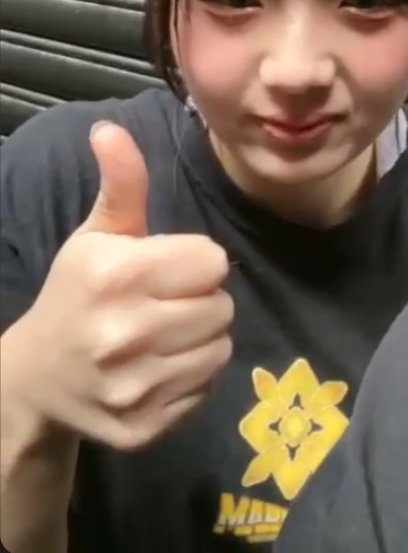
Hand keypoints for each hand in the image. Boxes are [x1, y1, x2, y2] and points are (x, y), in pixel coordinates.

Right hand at [13, 122, 232, 450]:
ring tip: (166, 334)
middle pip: (221, 306)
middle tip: (167, 303)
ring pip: (220, 348)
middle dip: (201, 299)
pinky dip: (191, 377)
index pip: (212, 261)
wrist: (36, 378)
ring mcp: (133, 387)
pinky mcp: (143, 428)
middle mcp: (124, 333)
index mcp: (116, 274)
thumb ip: (119, 184)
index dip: (195, 261)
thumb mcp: (95, 235)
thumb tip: (110, 128)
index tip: (169, 268)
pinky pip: (205, 389)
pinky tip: (159, 368)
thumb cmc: (75, 294)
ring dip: (202, 337)